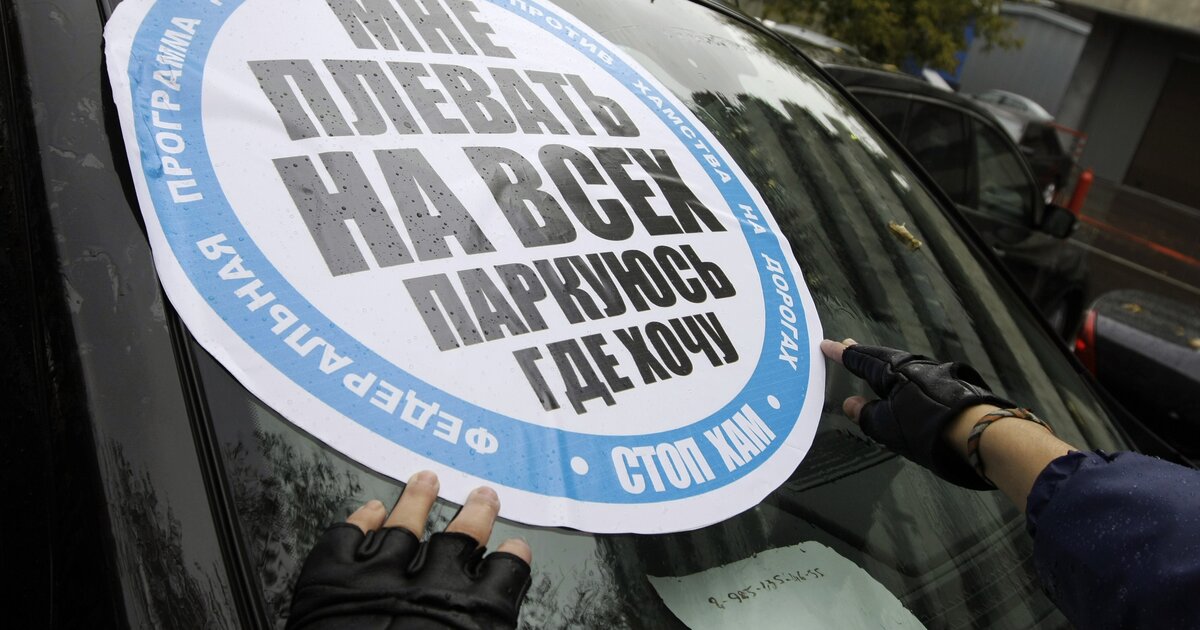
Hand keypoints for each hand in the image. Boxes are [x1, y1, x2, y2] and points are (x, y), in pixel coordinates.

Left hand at [287, 471, 532, 629]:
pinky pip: (346, 536)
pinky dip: (357, 519)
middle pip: (462, 535)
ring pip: (404, 522)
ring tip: (425, 480)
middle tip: (483, 496)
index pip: (507, 572)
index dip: (512, 559)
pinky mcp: (330, 580)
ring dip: (418, 499)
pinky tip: (367, 510)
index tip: (515, 549)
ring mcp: (379, 576)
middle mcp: (433, 587)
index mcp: (475, 616)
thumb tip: (495, 627)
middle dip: (476, 513)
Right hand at [821, 339, 1013, 488]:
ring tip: (877, 369)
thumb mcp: (887, 427)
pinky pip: (922, 376)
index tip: (826, 345)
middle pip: (884, 358)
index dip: (841, 354)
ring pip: (905, 366)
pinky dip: (908, 379)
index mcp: (894, 372)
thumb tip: (852, 403)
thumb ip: (866, 414)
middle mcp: (915, 366)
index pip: (860, 360)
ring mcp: (938, 373)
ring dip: (888, 367)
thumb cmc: (926, 429)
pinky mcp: (956, 385)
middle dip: (865, 355)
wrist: (980, 433)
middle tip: (849, 348)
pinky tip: (909, 387)